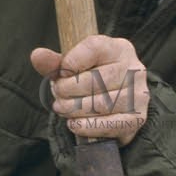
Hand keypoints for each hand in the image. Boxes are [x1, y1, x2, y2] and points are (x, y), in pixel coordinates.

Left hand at [31, 35, 148, 145]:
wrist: (118, 102)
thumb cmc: (93, 79)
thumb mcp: (75, 66)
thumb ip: (56, 62)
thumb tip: (37, 56)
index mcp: (119, 48)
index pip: (93, 48)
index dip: (70, 63)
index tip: (60, 74)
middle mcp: (134, 69)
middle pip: (96, 80)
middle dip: (68, 90)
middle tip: (58, 95)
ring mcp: (138, 95)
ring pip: (100, 105)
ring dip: (74, 110)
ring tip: (63, 109)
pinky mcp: (137, 118)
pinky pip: (108, 125)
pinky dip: (86, 126)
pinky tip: (74, 124)